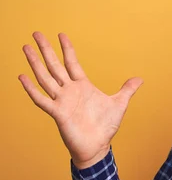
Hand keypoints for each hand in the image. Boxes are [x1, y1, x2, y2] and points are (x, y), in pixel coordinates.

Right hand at [19, 32, 142, 168]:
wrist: (98, 146)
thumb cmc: (106, 127)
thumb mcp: (119, 104)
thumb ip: (127, 90)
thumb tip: (140, 79)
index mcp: (83, 86)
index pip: (72, 63)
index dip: (67, 49)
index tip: (61, 34)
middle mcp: (70, 91)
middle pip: (55, 66)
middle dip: (46, 49)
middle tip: (36, 33)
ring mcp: (62, 101)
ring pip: (45, 78)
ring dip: (35, 63)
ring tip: (26, 47)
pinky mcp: (57, 113)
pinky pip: (41, 99)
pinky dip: (31, 89)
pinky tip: (22, 77)